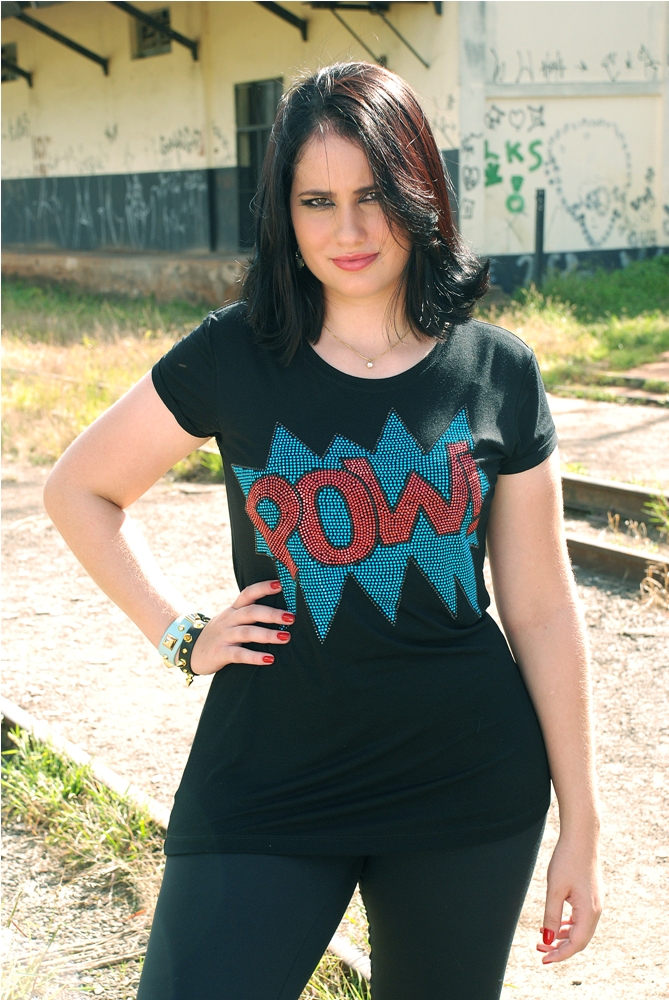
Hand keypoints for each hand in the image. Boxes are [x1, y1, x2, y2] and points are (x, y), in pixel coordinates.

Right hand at [190, 580, 293, 674]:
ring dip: (267, 635)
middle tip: (291, 617)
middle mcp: (229, 620)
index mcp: (234, 609)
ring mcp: (224, 636)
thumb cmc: (221, 633)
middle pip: (251, 612)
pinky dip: (254, 657)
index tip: (281, 584)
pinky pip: (239, 655)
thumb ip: (250, 613)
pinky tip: (269, 660)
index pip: (248, 594)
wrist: (190, 649)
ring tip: (286, 637)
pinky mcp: (220, 653)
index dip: (263, 588)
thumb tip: (282, 610)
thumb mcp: (232, 619)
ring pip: (247, 632)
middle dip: (272, 614)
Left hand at [537, 830, 602, 963]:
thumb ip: (551, 916)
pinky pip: (580, 918)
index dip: (560, 955)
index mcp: (589, 912)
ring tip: (542, 936)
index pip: (576, 944)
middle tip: (538, 948)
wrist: (581, 837)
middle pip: (579, 939)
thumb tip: (547, 940)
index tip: (543, 960)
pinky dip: (567, 924)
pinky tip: (554, 922)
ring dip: (562, 936)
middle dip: (559, 947)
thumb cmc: (567, 860)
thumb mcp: (555, 889)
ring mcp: (595, 903)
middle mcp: (596, 910)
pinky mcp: (591, 895)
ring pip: (579, 929)